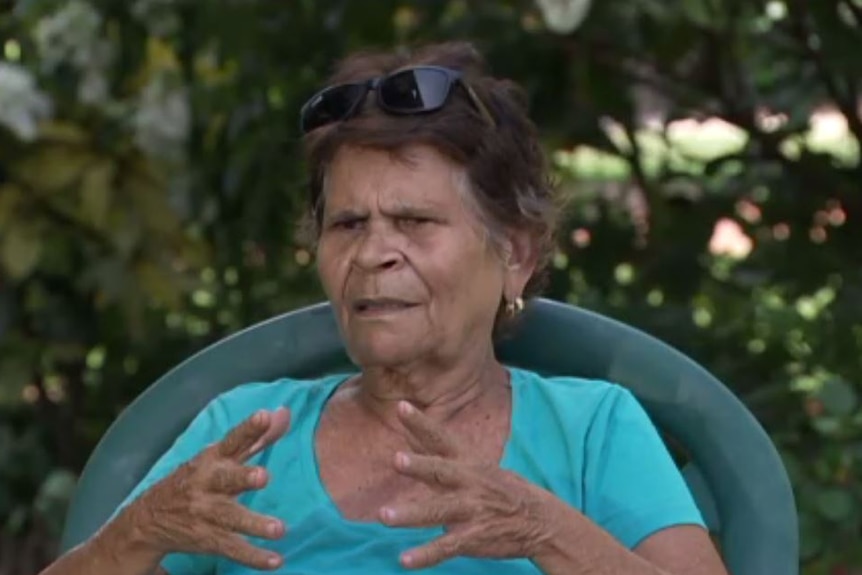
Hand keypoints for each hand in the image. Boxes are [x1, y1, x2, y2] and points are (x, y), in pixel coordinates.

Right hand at [128, 408, 291, 569]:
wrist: (146, 520)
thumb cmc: (198, 480)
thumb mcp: (220, 456)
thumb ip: (254, 437)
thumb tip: (284, 411)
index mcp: (212, 459)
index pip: (232, 441)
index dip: (248, 429)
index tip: (264, 416)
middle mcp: (207, 484)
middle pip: (226, 479)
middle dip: (242, 477)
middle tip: (263, 476)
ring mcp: (205, 513)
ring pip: (230, 518)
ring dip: (254, 523)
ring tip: (279, 529)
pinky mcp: (206, 539)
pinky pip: (232, 548)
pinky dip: (253, 557)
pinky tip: (275, 561)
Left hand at [378, 401, 556, 569]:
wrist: (541, 521)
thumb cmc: (503, 491)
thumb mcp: (479, 468)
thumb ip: (445, 458)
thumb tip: (415, 439)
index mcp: (468, 464)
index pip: (441, 439)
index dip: (421, 423)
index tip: (401, 406)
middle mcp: (469, 484)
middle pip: (441, 472)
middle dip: (420, 466)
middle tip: (397, 459)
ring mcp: (471, 511)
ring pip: (437, 511)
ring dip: (411, 514)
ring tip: (385, 516)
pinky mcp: (473, 538)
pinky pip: (445, 548)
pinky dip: (425, 555)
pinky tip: (405, 560)